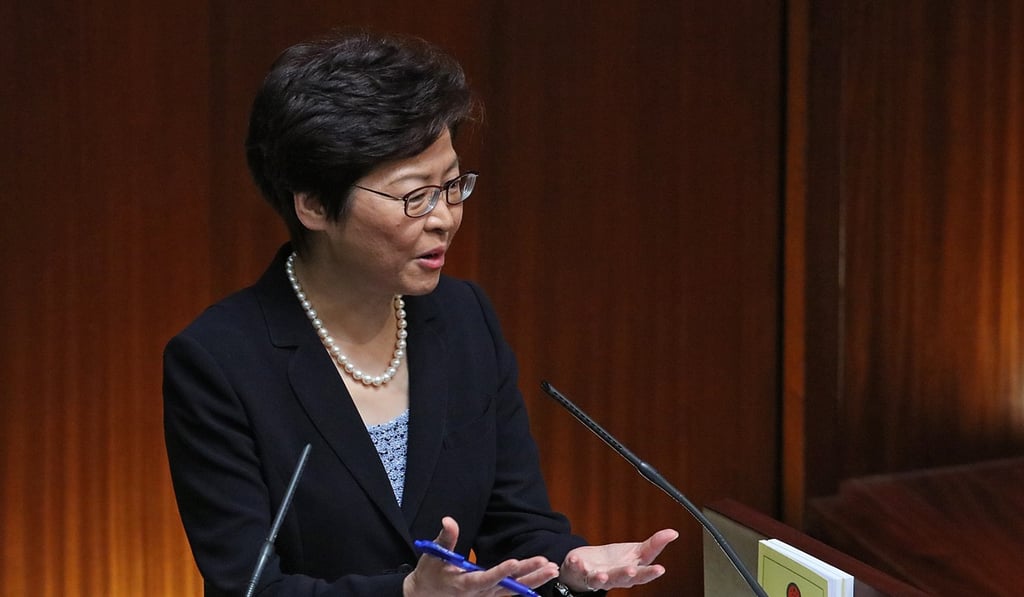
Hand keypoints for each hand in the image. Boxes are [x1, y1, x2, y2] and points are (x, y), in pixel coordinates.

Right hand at [403, 516, 559, 595]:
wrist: (426, 595)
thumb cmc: (430, 574)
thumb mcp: (434, 555)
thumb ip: (446, 538)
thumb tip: (448, 520)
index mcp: (464, 584)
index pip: (486, 579)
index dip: (500, 572)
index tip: (514, 562)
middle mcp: (479, 593)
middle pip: (508, 586)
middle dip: (528, 576)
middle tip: (547, 564)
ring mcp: (487, 596)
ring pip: (514, 590)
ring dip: (534, 580)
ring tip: (553, 570)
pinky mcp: (491, 595)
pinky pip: (512, 592)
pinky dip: (529, 586)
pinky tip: (543, 577)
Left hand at [558, 528, 678, 591]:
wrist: (588, 568)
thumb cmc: (614, 561)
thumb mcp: (636, 552)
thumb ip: (654, 545)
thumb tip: (674, 533)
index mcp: (630, 573)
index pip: (643, 574)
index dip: (651, 573)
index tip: (660, 569)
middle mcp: (614, 578)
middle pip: (622, 578)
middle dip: (626, 575)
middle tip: (631, 570)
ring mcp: (597, 576)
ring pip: (599, 580)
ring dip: (601, 578)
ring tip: (602, 574)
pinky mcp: (580, 571)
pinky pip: (577, 569)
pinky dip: (576, 565)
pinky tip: (576, 559)